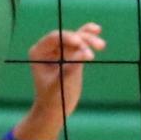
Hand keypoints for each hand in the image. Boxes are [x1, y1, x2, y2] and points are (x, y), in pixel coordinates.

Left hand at [13, 22, 105, 139]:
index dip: (69, 38)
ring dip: (89, 40)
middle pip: (68, 37)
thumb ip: (71, 68)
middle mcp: (48, 48)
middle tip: (98, 47)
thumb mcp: (61, 84)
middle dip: (83, 40)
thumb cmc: (54, 99)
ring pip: (77, 38)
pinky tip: (96, 29)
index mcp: (39, 52)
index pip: (54, 38)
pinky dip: (88, 37)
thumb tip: (84, 53)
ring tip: (102, 46)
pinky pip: (80, 42)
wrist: (56, 109)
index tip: (81, 44)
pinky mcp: (71, 54)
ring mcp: (60, 50)